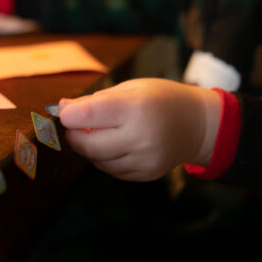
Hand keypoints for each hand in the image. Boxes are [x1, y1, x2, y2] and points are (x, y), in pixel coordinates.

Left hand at [59, 79, 221, 180]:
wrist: (198, 124)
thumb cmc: (162, 99)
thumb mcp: (131, 88)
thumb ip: (96, 100)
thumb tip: (62, 108)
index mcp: (135, 107)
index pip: (87, 115)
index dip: (69, 115)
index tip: (64, 113)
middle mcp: (140, 136)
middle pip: (88, 144)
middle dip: (74, 135)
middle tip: (75, 126)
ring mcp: (144, 159)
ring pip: (97, 161)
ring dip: (90, 149)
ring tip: (99, 134)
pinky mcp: (146, 174)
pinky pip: (113, 171)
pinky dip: (106, 159)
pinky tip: (115, 146)